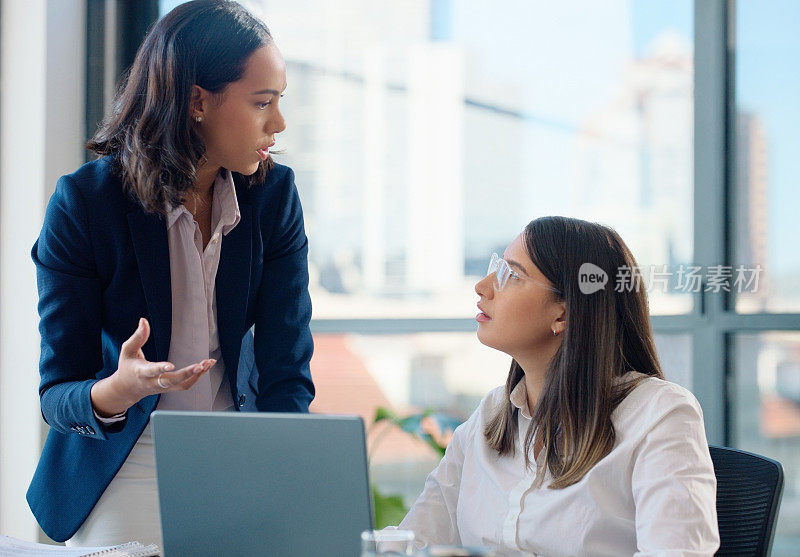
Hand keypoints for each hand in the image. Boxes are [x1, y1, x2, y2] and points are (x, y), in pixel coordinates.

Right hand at [90, 318, 214, 416]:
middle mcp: (154, 382)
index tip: (171, 365)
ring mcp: (163, 388)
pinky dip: (197, 376)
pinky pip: (186, 385)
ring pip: (182, 384)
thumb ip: (137, 336)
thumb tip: (143, 320)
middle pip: (172, 380)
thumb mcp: (127, 350)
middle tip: (200, 365)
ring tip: (208, 363)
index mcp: (142, 372)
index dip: (161, 368)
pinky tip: (206, 366)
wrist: (127, 389)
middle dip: (187, 373)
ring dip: (197, 375)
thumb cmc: (127, 366)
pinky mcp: (170, 388)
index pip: (152, 371)